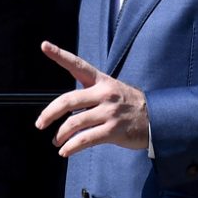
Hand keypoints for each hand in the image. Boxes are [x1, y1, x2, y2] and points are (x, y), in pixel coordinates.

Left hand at [34, 41, 148, 156]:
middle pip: (68, 100)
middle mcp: (104, 94)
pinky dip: (71, 147)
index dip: (60, 55)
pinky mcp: (113, 130)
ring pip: (74, 123)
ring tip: (56, 142)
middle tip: (40, 124)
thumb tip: (62, 112)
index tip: (44, 45)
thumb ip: (88, 95)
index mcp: (101, 81)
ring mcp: (109, 112)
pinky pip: (86, 139)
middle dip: (50, 113)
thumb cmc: (128, 105)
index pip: (77, 65)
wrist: (158, 119)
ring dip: (61, 135)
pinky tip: (65, 151)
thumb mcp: (111, 90)